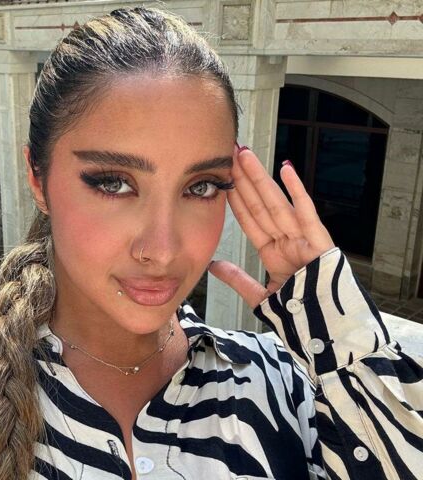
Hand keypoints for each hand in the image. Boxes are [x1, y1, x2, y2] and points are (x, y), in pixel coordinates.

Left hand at [208, 146, 334, 308]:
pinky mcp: (320, 242)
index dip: (236, 199)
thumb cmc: (299, 316)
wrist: (324, 334)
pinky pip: (306, 213)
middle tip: (231, 154)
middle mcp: (287, 242)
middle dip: (244, 180)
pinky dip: (297, 192)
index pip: (249, 220)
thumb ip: (237, 279)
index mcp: (274, 253)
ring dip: (261, 178)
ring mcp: (303, 240)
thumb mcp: (260, 296)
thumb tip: (214, 266)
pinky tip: (285, 169)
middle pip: (260, 205)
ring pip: (276, 203)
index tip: (223, 178)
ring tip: (246, 155)